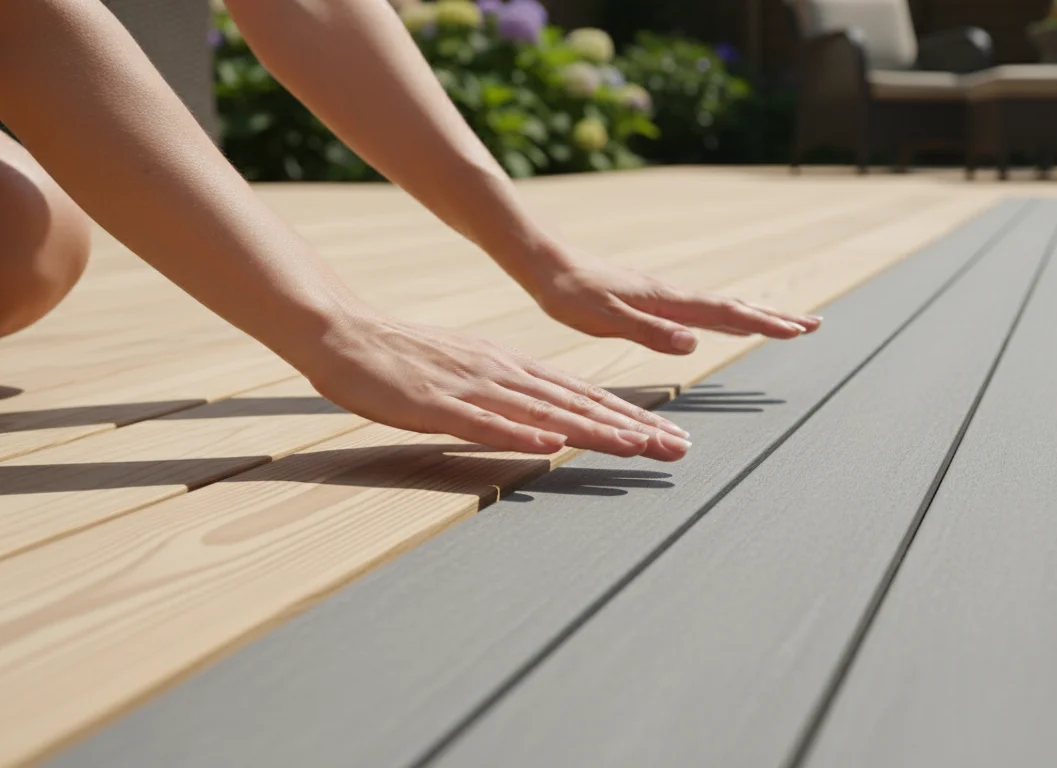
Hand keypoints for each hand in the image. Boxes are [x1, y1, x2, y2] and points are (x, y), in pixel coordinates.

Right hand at [303, 312, 691, 459]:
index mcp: (514, 368)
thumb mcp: (473, 373)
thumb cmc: (408, 360)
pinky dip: (518, 435)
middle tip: (676, 450)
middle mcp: (504, 374)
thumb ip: (512, 394)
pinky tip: (549, 447)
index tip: (668, 436)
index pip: (585, 396)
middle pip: (578, 405)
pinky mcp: (436, 405)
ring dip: (592, 431)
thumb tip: (552, 419)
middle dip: (632, 428)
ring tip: (634, 447)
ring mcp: (472, 388)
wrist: (347, 335)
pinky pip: (482, 423)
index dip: (630, 417)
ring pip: (543, 413)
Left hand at [524, 247, 822, 354]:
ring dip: (756, 315)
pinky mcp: (651, 297)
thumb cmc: (568, 295)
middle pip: (734, 307)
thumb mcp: (604, 319)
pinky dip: (726, 314)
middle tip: (813, 325)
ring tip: (783, 322)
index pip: (726, 315)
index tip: (799, 330)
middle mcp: (672, 296)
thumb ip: (648, 332)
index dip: (764, 324)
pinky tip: (725, 320)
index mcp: (667, 302)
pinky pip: (701, 308)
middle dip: (774, 318)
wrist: (545, 262)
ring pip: (720, 306)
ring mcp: (664, 295)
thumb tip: (693, 343)